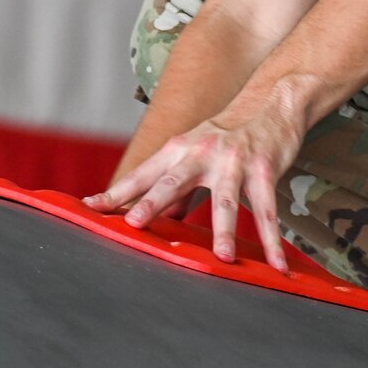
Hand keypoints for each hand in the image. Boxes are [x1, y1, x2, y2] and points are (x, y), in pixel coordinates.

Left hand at [83, 97, 305, 272]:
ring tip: (222, 258)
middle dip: (153, 202)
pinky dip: (272, 239)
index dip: (118, 191)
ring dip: (224, 231)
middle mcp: (201, 152)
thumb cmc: (227, 137)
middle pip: (173, 181)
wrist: (270, 105)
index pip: (143, 174)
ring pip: (226, 200)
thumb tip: (149, 216)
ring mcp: (233, 161)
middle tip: (135, 222)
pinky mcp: (263, 169)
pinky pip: (266, 210)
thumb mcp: (194, 154)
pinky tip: (276, 262)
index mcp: (178, 149)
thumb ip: (174, 188)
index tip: (92, 207)